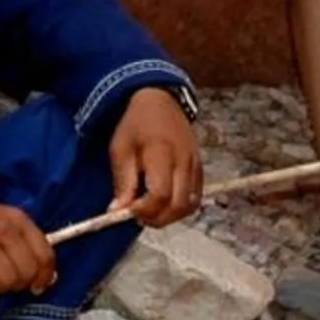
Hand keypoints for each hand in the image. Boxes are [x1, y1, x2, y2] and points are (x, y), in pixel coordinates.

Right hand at [0, 188, 58, 298]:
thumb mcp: (0, 218)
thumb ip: (22, 243)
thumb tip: (46, 278)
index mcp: (16, 219)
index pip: (45, 255)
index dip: (44, 276)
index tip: (36, 285)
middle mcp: (2, 229)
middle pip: (25, 273)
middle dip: (16, 284)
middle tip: (2, 280)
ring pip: (5, 282)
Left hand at [106, 87, 202, 227]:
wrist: (159, 100)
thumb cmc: (135, 124)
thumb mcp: (120, 149)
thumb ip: (122, 182)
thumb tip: (118, 211)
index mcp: (162, 153)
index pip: (160, 194)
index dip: (144, 210)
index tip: (127, 212)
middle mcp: (184, 161)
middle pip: (178, 205)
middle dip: (157, 218)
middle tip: (138, 216)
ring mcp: (195, 164)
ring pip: (190, 205)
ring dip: (170, 216)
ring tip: (150, 211)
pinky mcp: (200, 167)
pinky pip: (196, 196)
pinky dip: (181, 207)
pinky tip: (164, 203)